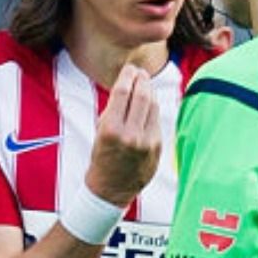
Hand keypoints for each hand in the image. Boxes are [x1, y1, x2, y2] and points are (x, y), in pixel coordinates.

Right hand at [87, 64, 161, 206]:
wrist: (111, 188)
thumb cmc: (102, 157)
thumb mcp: (100, 131)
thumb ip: (114, 110)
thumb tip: (129, 86)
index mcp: (110, 128)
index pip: (122, 92)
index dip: (127, 75)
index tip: (129, 69)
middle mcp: (130, 134)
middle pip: (141, 95)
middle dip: (142, 79)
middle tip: (140, 72)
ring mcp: (146, 141)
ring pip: (153, 106)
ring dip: (150, 91)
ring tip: (146, 84)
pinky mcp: (156, 146)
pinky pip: (156, 120)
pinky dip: (153, 108)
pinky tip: (149, 103)